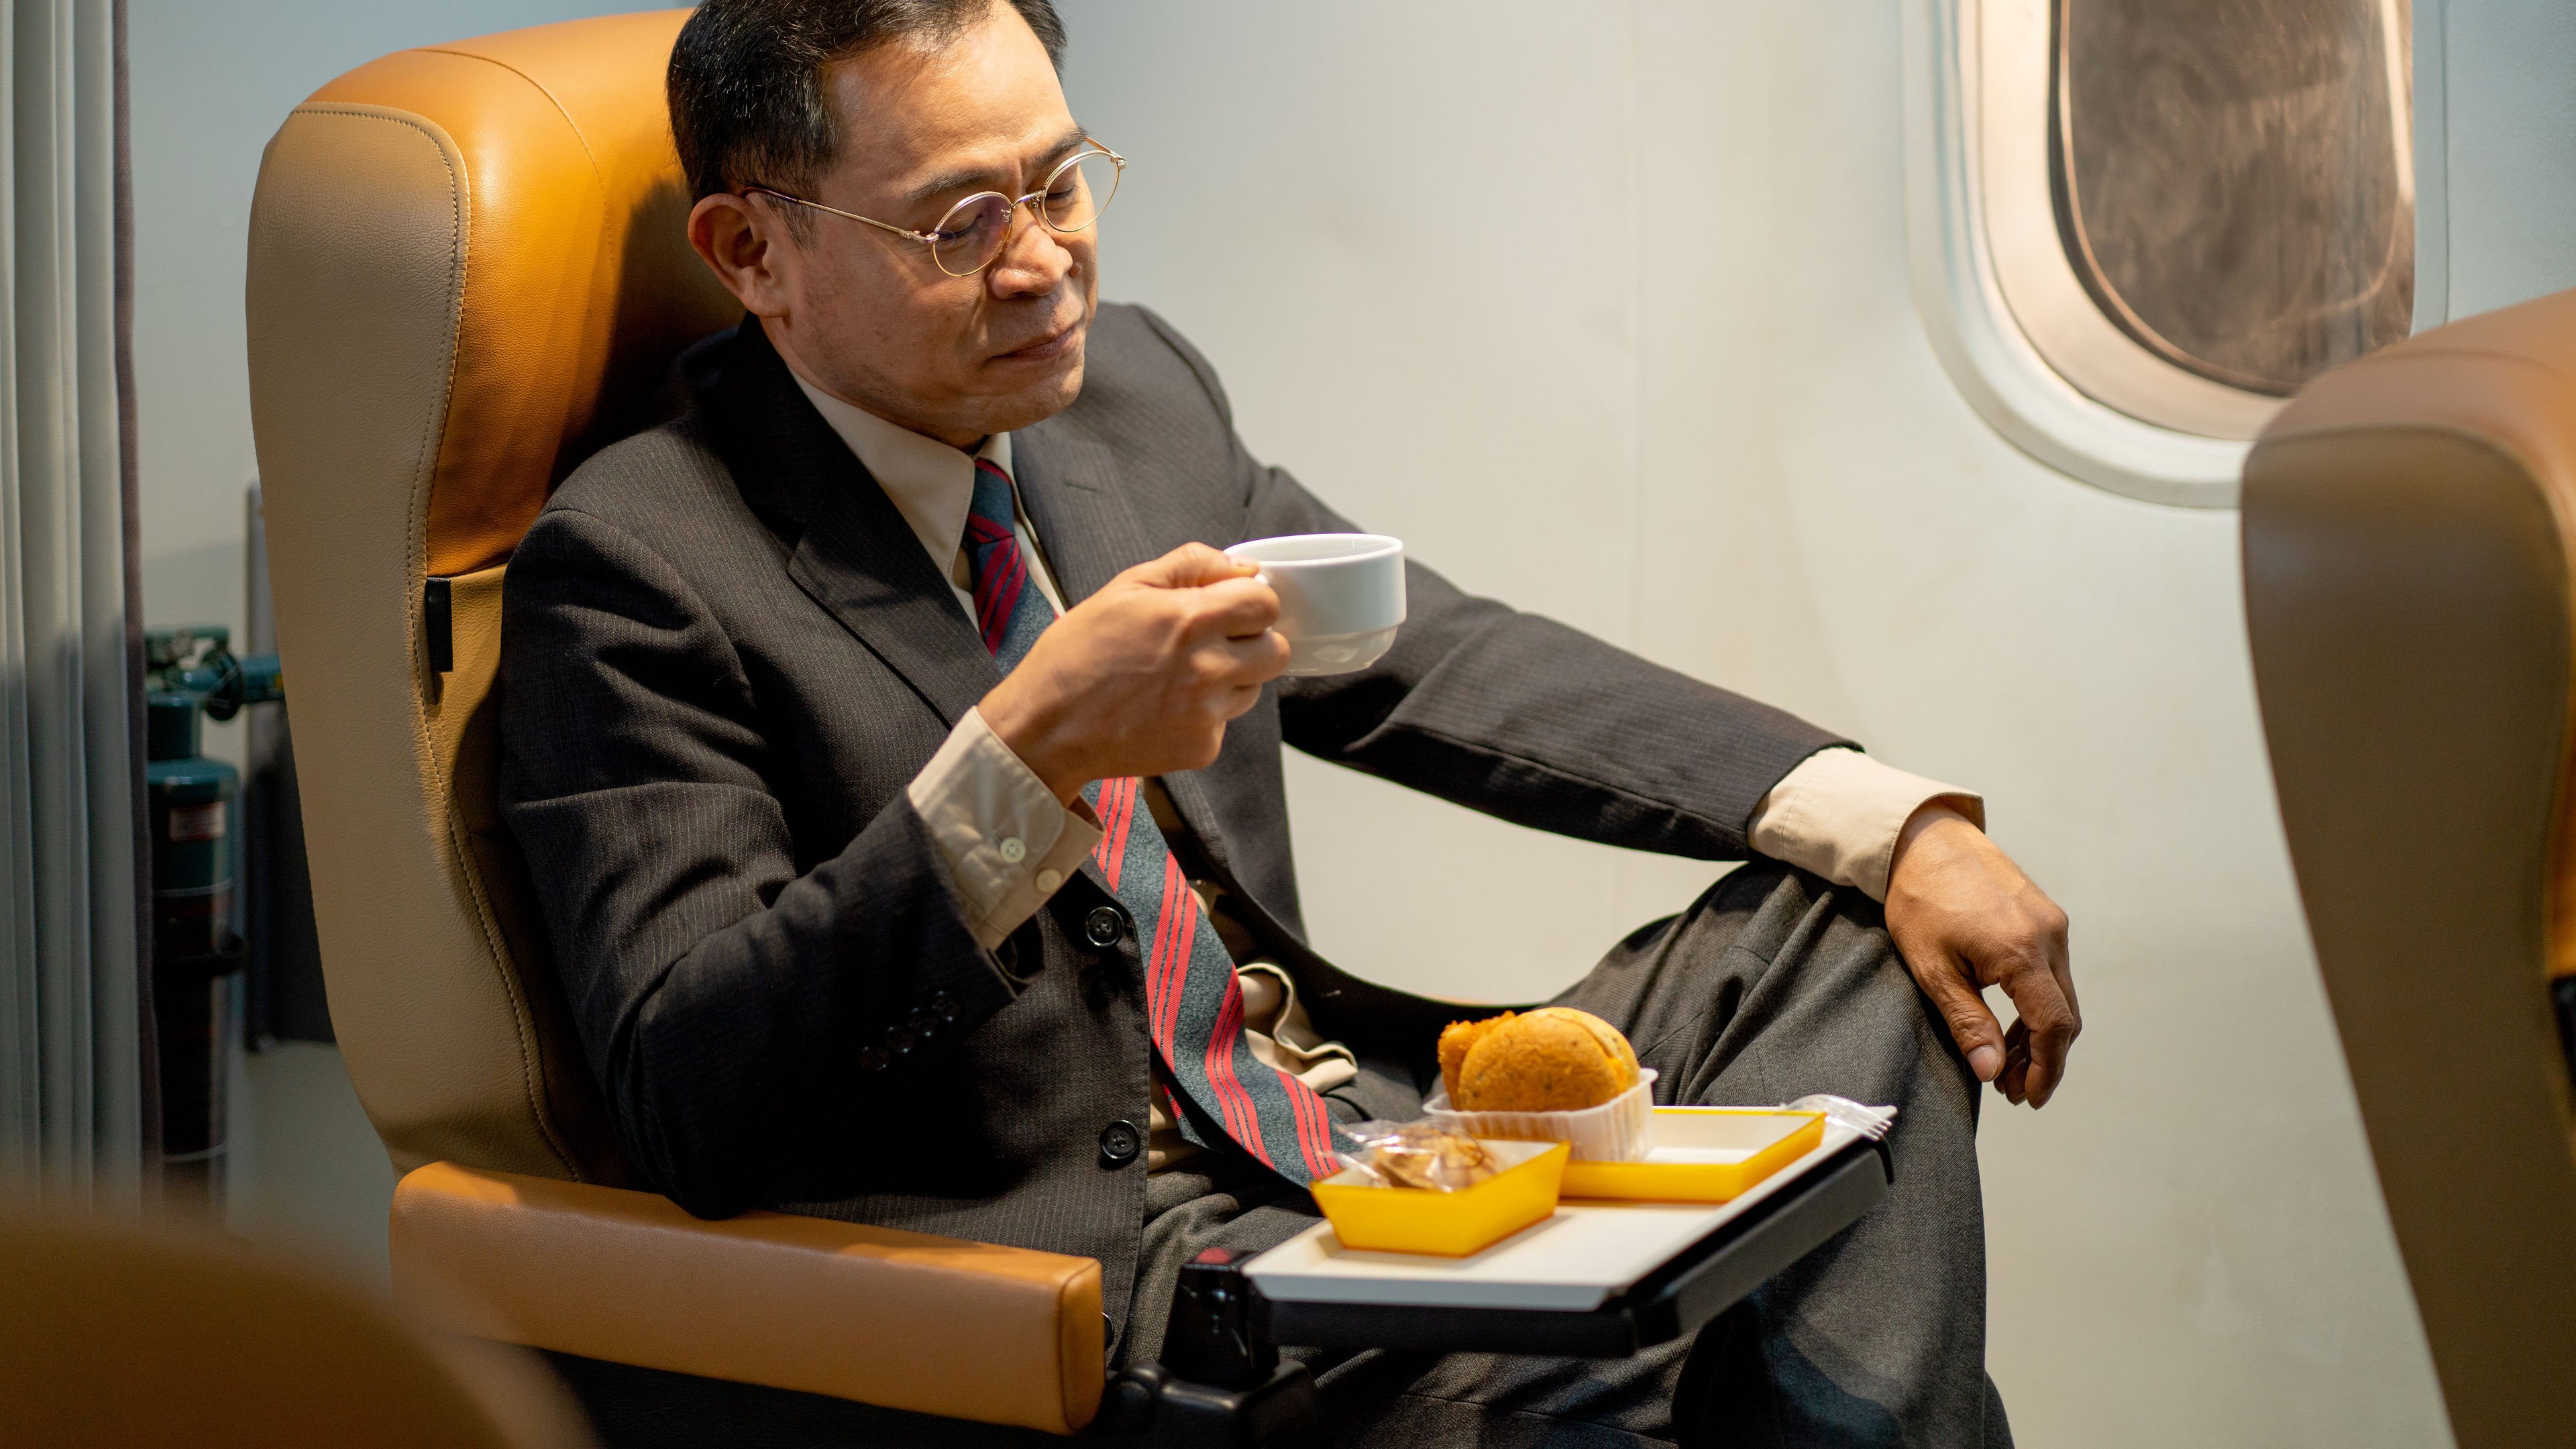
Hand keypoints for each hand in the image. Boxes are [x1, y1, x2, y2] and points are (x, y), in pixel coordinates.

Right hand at [979, 544, 1289, 803]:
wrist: (1045, 729)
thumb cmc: (1075, 656)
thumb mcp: (1123, 589)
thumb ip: (1188, 566)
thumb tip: (1239, 566)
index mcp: (1188, 621)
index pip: (1265, 603)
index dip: (1251, 600)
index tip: (1232, 606)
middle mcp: (1207, 669)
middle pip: (1276, 651)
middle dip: (1254, 641)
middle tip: (1216, 642)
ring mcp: (1208, 714)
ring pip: (1255, 688)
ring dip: (1233, 678)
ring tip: (1180, 677)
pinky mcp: (1203, 749)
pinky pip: (1225, 723)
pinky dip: (1204, 714)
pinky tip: (1165, 708)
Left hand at [1882, 803, 2078, 1105]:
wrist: (1925, 840)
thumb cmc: (1920, 899)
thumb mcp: (1932, 968)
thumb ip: (1967, 1021)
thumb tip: (1990, 1070)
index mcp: (2022, 950)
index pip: (2053, 1026)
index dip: (2046, 1069)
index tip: (2028, 1098)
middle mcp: (2049, 936)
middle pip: (2065, 1016)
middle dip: (2043, 1060)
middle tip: (2010, 1089)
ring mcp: (2052, 923)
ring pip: (2061, 996)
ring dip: (2039, 1035)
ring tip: (2005, 1064)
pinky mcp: (2046, 916)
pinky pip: (2053, 973)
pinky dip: (2037, 1005)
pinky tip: (2010, 1025)